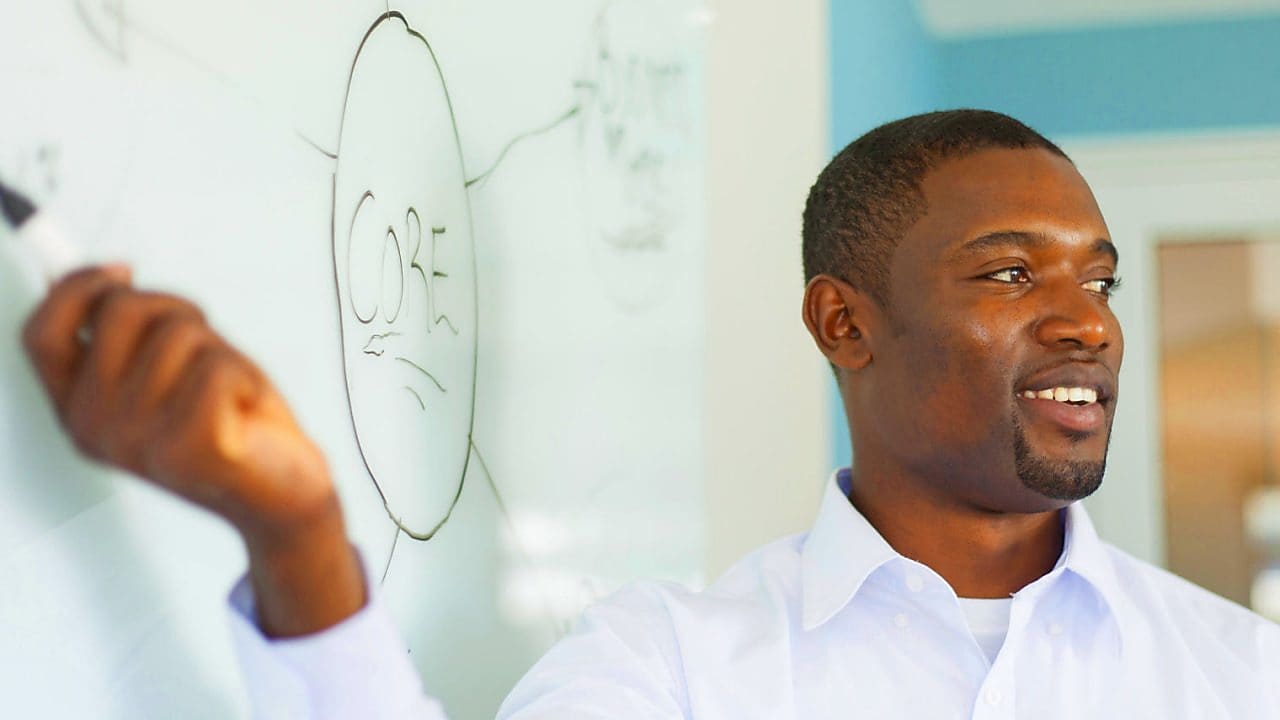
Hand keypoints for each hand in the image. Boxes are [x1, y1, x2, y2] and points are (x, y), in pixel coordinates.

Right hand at [21, 265, 364, 635]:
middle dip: (175, 310)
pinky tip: (247, 411)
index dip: (76, 287)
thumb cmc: (231, 427)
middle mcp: (95, 428)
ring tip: (229, 392)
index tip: (122, 271)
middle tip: (206, 348)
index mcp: (78, 410)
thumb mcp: (166, 376)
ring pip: (179, 333)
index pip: (42, 333)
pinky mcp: (189, 446)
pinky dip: (245, 376)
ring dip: (218, 350)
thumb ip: (129, 337)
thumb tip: (105, 277)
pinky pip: (218, 365)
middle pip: (120, 311)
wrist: (280, 498)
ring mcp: (138, 440)